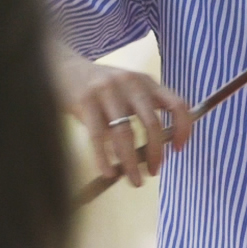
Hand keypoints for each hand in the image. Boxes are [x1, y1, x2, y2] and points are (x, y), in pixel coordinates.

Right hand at [52, 45, 192, 186]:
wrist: (63, 67)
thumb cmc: (100, 87)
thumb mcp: (127, 89)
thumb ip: (143, 110)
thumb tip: (157, 152)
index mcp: (146, 81)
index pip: (177, 104)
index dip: (183, 129)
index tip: (179, 149)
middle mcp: (130, 83)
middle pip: (151, 123)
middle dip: (156, 153)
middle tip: (154, 172)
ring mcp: (107, 91)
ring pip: (125, 134)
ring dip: (131, 163)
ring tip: (134, 180)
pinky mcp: (85, 101)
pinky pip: (98, 137)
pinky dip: (105, 159)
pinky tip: (109, 173)